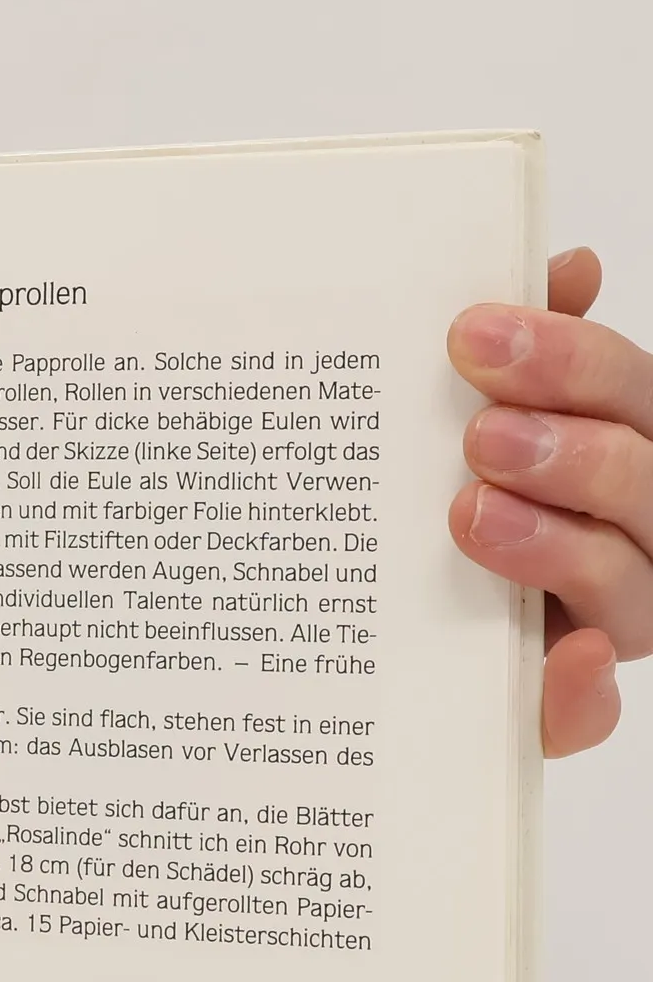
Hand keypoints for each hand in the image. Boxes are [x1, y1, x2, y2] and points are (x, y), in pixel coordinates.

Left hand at [449, 248, 649, 755]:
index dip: (574, 360)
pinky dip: (583, 689)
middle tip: (478, 433)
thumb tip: (567, 268)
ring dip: (562, 546)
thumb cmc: (428, 527)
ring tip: (474, 514)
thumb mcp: (452, 433)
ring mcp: (606, 624)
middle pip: (643, 481)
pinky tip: (573, 657)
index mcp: (614, 458)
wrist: (357, 662)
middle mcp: (629, 539)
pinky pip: (588, 712)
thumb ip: (513, 362)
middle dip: (571, 447)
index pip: (629, 395)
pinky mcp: (561, 708)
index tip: (476, 331)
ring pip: (627, 584)